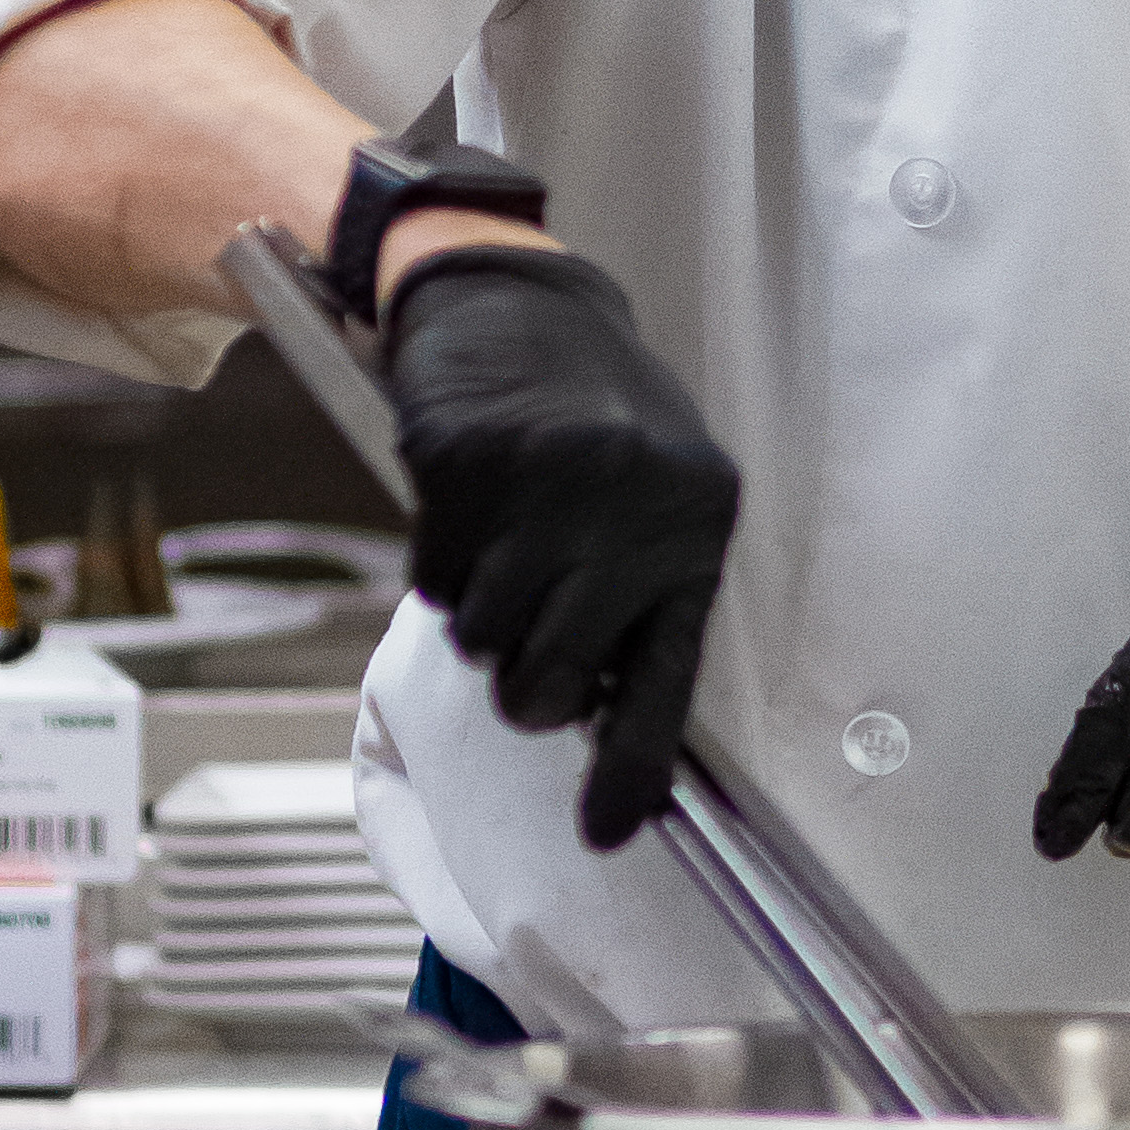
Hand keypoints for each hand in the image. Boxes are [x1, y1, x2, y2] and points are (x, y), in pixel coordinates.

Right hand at [386, 248, 741, 849]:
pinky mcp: (467, 462)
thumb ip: (638, 595)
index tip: (608, 832)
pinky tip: (466, 507)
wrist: (513, 297)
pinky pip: (433, 582)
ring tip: (501, 547)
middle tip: (523, 630)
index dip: (633, 766)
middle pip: (550, 683)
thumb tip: (605, 720)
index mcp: (695, 523)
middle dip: (524, 680)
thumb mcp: (651, 493)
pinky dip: (439, 564)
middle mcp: (631, 505)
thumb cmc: (589, 412)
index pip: (668, 677)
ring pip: (484, 641)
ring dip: (479, 615)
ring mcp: (548, 483)